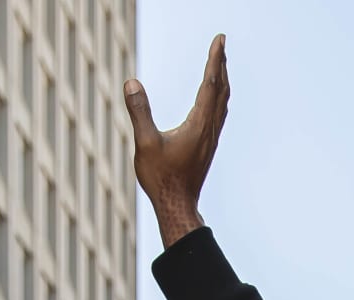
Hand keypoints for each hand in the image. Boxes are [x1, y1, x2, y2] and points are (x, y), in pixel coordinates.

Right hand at [125, 35, 227, 247]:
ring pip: (222, 102)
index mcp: (199, 124)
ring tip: (220, 64)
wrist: (177, 206)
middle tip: (221, 44)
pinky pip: (218, 114)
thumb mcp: (145, 143)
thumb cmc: (161, 178)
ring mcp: (210, 138)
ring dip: (222, 80)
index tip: (221, 39)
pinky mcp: (207, 146)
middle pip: (221, 89)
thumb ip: (139, 111)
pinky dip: (219, 97)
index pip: (211, 84)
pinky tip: (215, 99)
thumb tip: (131, 83)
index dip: (215, 59)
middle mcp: (209, 129)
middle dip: (221, 64)